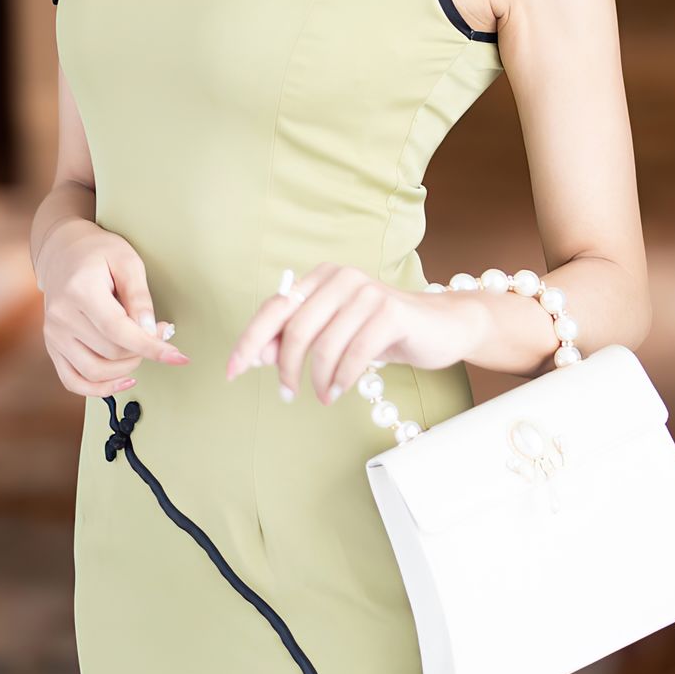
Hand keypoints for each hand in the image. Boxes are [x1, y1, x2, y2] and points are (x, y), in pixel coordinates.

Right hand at [37, 223, 190, 399]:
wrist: (63, 252)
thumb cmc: (98, 254)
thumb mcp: (128, 262)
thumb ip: (140, 298)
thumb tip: (151, 332)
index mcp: (80, 291)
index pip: (119, 331)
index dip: (151, 347)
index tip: (176, 356)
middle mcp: (61, 316)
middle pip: (111, 353)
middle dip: (143, 350)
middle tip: (159, 332)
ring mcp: (54, 334)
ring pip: (96, 372)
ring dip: (127, 368)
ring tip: (141, 348)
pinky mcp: (53, 346)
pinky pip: (74, 381)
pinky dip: (100, 389)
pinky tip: (123, 378)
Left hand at [225, 265, 481, 405]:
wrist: (441, 327)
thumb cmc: (382, 332)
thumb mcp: (335, 335)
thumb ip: (296, 339)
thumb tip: (258, 354)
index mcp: (321, 278)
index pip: (274, 308)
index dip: (249, 341)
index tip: (233, 371)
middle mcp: (341, 278)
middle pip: (295, 329)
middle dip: (285, 368)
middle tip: (286, 393)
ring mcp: (367, 293)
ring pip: (323, 345)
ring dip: (317, 379)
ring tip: (322, 395)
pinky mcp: (391, 312)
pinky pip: (354, 353)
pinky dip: (341, 379)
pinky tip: (337, 392)